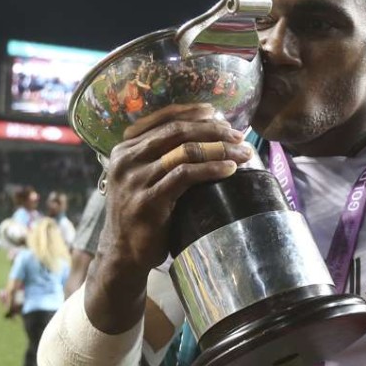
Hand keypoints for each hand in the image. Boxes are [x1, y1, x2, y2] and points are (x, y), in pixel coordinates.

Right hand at [101, 103, 253, 272]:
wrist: (123, 253)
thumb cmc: (142, 213)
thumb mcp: (143, 177)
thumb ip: (160, 156)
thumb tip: (205, 134)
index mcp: (125, 148)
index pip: (162, 118)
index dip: (192, 112)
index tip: (218, 113)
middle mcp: (126, 158)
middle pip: (177, 131)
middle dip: (213, 130)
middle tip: (239, 136)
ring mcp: (135, 179)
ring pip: (185, 151)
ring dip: (219, 149)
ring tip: (242, 153)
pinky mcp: (148, 200)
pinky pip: (186, 175)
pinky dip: (212, 169)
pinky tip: (229, 169)